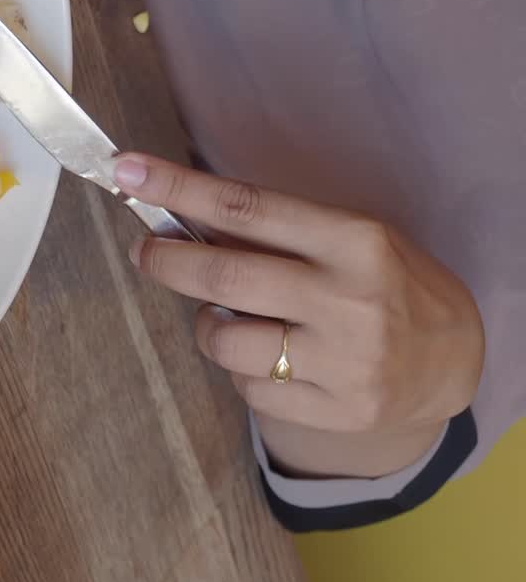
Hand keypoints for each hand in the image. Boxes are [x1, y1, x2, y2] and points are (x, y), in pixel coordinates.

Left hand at [114, 154, 484, 476]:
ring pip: (226, 341)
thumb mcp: (347, 239)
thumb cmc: (384, 286)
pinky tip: (272, 359)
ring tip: (228, 319)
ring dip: (208, 326)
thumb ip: (274, 233)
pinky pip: (249, 388)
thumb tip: (181, 215)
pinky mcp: (337, 409)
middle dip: (166, 261)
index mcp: (353, 241)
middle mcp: (349, 299)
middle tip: (146, 253)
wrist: (451, 360)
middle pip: (223, 276)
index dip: (178, 188)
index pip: (246, 207)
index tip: (129, 171)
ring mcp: (344, 360)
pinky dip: (242, 371)